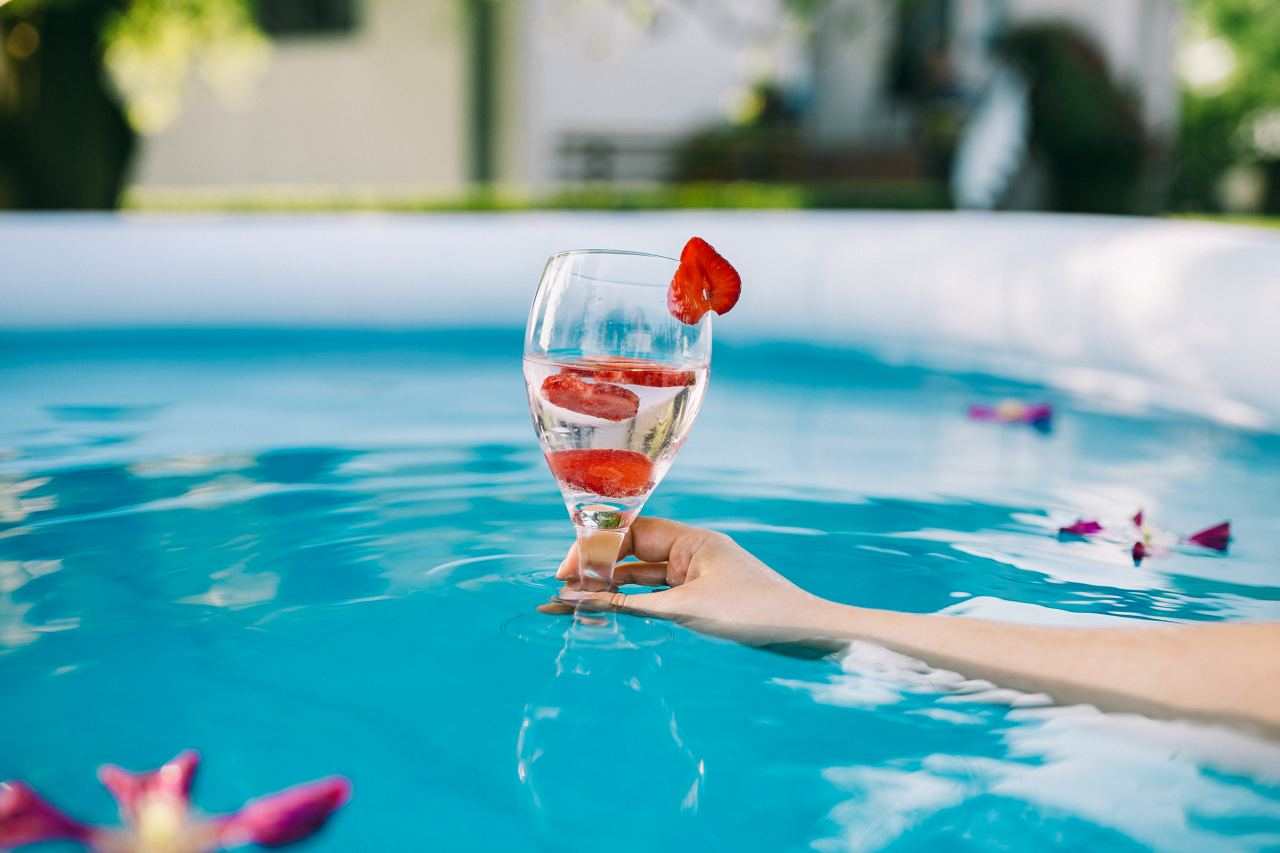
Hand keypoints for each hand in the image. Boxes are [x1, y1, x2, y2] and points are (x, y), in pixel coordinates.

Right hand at [549, 518, 839, 651]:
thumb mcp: (687, 610)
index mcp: (691, 540)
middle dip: (593, 567)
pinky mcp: (700, 597)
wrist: (805, 632)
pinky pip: (655, 596)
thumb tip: (586, 598)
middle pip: (630, 552)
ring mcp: (695, 574)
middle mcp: (690, 551)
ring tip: (567, 601)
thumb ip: (633, 604)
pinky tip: (603, 608)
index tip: (565, 572)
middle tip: (558, 588)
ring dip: (607, 587)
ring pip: (639, 576)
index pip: (629, 533)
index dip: (593, 549)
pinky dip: (630, 602)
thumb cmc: (755, 613)